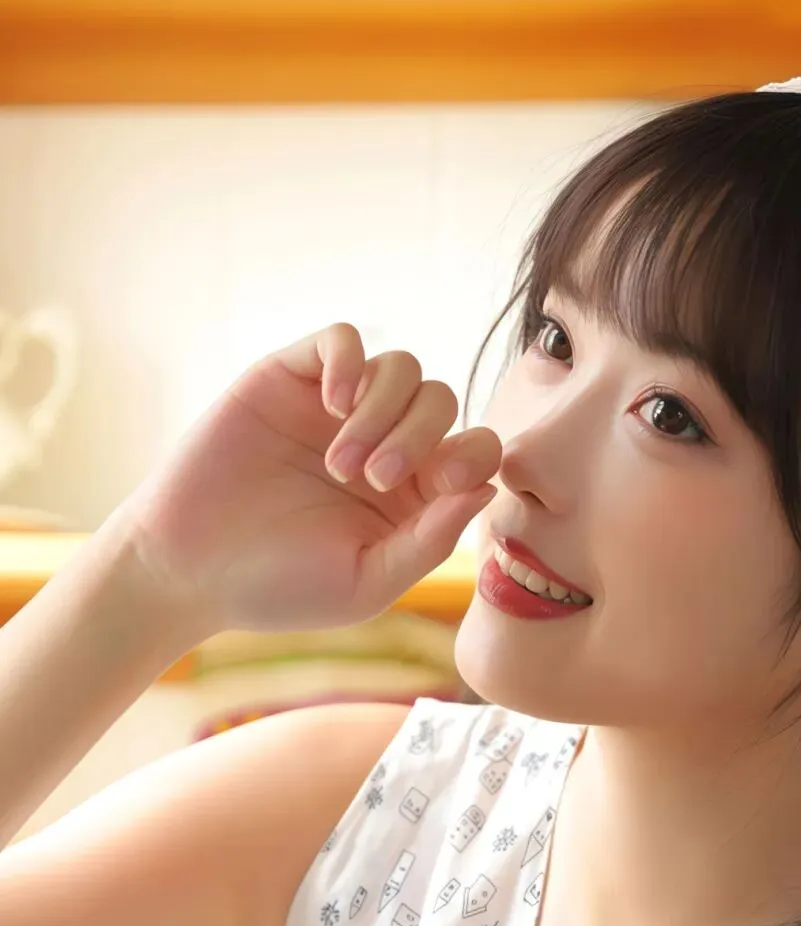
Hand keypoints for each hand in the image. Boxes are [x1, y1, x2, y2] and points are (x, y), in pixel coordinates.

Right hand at [118, 323, 499, 640]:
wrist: (186, 568)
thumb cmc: (276, 586)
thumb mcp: (367, 581)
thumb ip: (430, 539)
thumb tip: (488, 486)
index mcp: (411, 495)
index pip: (472, 449)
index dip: (474, 454)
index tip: (446, 481)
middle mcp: (381, 443)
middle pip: (440, 400)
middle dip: (420, 435)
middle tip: (373, 478)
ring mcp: (334, 408)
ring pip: (401, 368)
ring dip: (383, 410)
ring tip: (340, 462)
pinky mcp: (289, 378)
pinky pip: (342, 339)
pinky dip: (350, 362)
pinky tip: (332, 405)